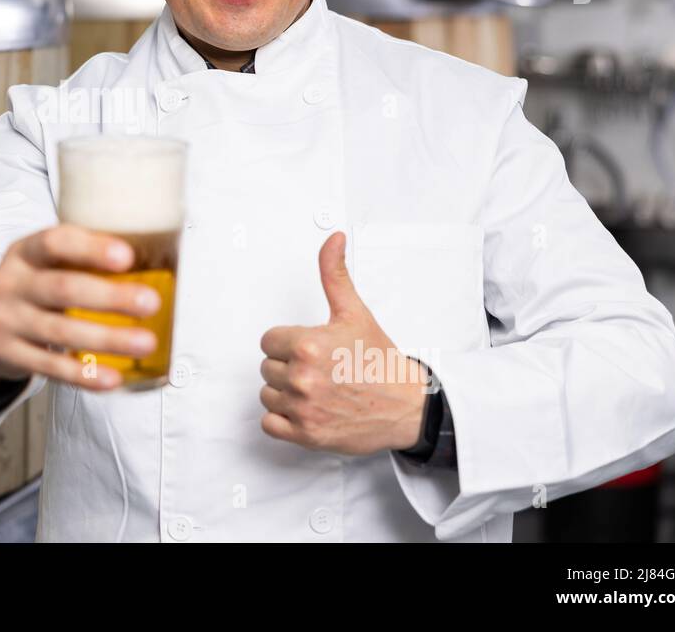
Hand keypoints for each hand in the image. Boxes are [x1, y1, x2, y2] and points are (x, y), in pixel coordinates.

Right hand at [0, 224, 160, 390]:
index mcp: (25, 252)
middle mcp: (11, 283)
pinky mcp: (10, 355)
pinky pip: (51, 367)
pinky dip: (85, 374)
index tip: (127, 257)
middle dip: (110, 297)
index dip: (91, 248)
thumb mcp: (46, 263)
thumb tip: (160, 256)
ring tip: (146, 342)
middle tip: (150, 303)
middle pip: (62, 289)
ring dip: (107, 338)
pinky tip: (113, 378)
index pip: (55, 242)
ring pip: (60, 332)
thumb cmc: (35, 287)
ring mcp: (7, 321)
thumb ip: (83, 258)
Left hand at [259, 231, 428, 454]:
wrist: (407, 405)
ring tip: (315, 389)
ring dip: (285, 393)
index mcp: (308, 345)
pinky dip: (283, 420)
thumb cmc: (379, 360)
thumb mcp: (354, 312)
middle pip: (267, 367)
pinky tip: (306, 410)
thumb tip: (333, 238)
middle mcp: (302, 378)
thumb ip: (334, 274)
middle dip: (289, 366)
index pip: (268, 341)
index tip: (310, 348)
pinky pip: (269, 424)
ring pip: (267, 394)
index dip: (288, 343)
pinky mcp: (305, 435)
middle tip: (320, 369)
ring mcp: (303, 409)